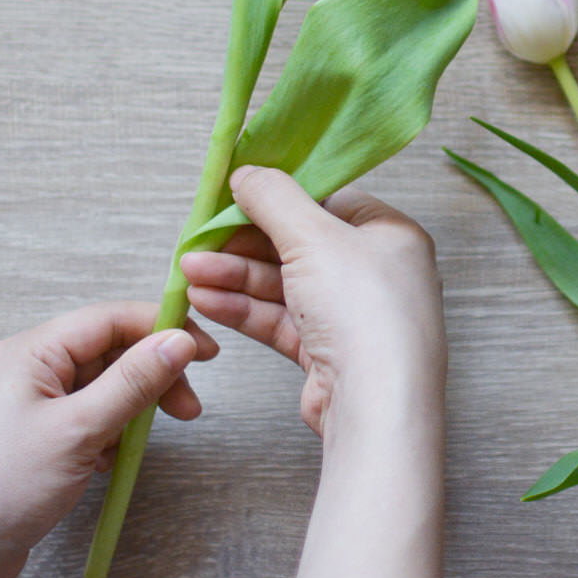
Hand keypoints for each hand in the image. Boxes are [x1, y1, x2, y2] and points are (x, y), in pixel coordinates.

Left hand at [0, 302, 217, 577]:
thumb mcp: (80, 430)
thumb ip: (134, 382)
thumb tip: (178, 341)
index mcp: (32, 352)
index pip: (111, 319)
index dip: (162, 328)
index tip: (205, 351)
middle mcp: (30, 369)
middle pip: (111, 352)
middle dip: (153, 376)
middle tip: (188, 408)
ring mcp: (32, 404)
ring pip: (103, 387)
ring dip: (134, 409)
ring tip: (150, 438)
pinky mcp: (37, 436)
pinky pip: (89, 417)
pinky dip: (111, 433)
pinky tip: (112, 460)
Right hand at [180, 165, 445, 437]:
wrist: (375, 404)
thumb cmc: (363, 310)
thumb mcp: (313, 237)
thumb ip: (275, 199)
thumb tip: (248, 172)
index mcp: (389, 235)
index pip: (328, 202)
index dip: (279, 198)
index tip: (233, 196)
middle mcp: (376, 273)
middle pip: (299, 245)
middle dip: (243, 244)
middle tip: (198, 240)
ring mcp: (352, 316)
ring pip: (284, 285)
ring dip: (234, 276)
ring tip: (188, 272)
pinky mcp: (329, 353)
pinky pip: (280, 320)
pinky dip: (243, 309)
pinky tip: (205, 301)